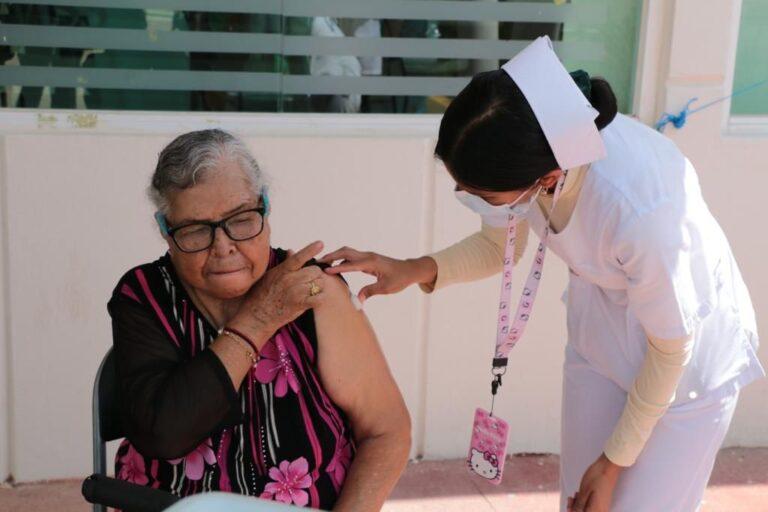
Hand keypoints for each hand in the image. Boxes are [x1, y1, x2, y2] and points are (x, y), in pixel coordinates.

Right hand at [229, 241, 328, 339]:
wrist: (257, 316)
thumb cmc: (262, 295)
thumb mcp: (271, 275)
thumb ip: (284, 263)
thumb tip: (291, 250)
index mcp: (283, 270)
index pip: (298, 257)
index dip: (310, 250)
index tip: (320, 243)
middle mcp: (290, 279)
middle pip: (314, 271)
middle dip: (316, 276)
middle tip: (310, 282)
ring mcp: (295, 292)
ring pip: (319, 284)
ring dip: (318, 287)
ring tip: (310, 292)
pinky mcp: (300, 304)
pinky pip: (319, 298)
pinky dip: (320, 298)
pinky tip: (315, 300)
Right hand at [318, 247, 436, 302]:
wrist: (410, 270)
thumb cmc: (400, 279)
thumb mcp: (385, 288)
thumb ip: (370, 292)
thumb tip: (357, 300)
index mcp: (372, 262)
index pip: (351, 264)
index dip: (337, 268)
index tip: (325, 270)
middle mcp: (368, 257)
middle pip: (346, 252)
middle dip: (332, 256)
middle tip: (318, 262)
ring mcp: (368, 257)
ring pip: (348, 253)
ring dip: (335, 256)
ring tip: (323, 264)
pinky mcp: (368, 259)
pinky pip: (352, 258)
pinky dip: (342, 260)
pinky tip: (336, 267)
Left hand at [567, 453, 622, 511]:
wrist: (608, 467)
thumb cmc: (596, 478)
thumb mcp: (583, 492)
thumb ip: (578, 506)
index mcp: (596, 511)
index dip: (573, 511)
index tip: (568, 506)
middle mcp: (601, 511)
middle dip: (575, 508)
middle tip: (571, 498)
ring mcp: (602, 506)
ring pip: (587, 510)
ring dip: (579, 504)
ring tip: (575, 495)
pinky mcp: (602, 501)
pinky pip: (591, 506)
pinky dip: (584, 501)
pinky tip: (580, 494)